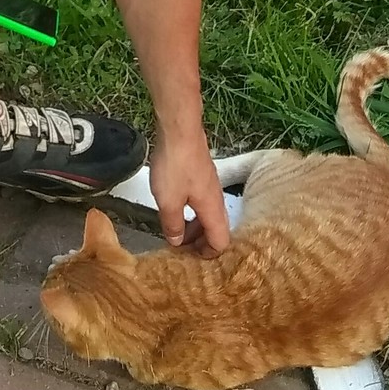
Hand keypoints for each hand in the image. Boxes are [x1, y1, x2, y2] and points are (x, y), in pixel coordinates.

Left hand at [150, 125, 229, 253]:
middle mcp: (216, 198)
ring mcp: (210, 184)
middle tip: (180, 249)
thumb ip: (173, 225)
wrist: (179, 130)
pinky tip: (175, 207)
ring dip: (195, 227)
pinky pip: (202, 201)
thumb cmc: (175, 166)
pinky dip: (192, 212)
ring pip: (209, 214)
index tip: (190, 260)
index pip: (221, 241)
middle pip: (217, 229)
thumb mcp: (168, 202)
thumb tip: (177, 242)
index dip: (208, 254)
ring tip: (175, 231)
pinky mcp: (201, 173)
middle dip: (201, 242)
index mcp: (212, 209)